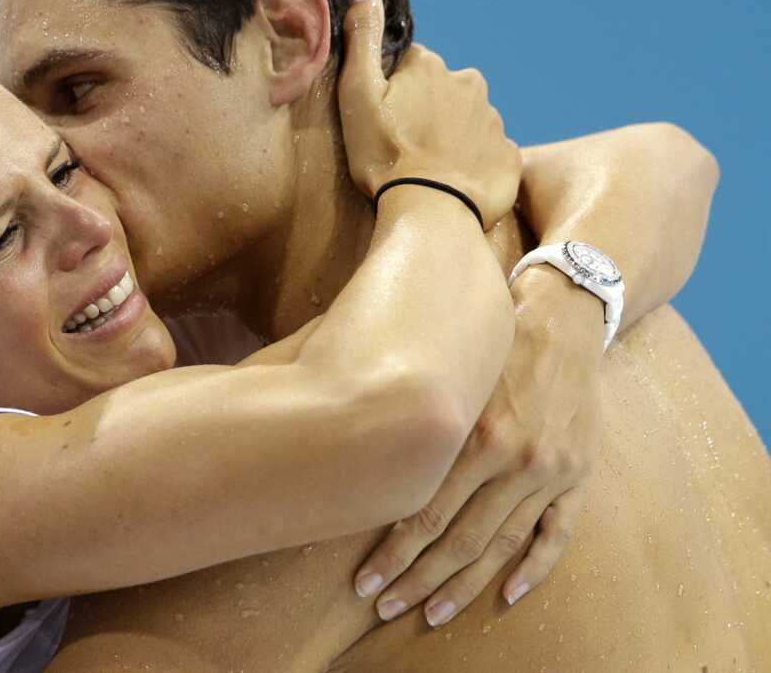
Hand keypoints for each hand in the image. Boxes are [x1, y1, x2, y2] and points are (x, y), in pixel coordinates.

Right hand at [338, 0, 520, 228]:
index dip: (392, 91)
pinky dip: (470, 162)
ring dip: (449, 136)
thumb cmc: (384, 155)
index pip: (408, 66)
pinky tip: (451, 181)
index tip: (382, 119)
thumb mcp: (357, 93)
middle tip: (403, 146)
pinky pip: (486, 151)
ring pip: (465, 120)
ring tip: (427, 169)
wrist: (430, 212)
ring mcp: (493, 120)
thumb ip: (363, 35)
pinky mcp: (509, 155)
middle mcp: (469, 83)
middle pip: (440, 90)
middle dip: (425, 111)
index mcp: (431, 65)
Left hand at [353, 267, 604, 625]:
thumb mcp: (448, 368)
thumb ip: (414, 413)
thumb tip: (353, 445)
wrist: (566, 319)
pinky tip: (507, 595)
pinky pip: (557, 533)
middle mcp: (514, 457)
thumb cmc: (491, 339)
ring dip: (464, 585)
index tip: (364, 581)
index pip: (426, 510)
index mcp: (475, 431)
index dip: (394, 552)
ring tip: (430, 613)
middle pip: (459, 537)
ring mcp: (550, 471)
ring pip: (501, 544)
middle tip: (382, 606)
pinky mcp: (578, 475)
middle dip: (417, 578)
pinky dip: (534, 568)